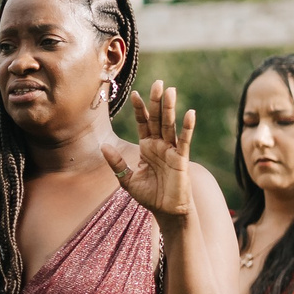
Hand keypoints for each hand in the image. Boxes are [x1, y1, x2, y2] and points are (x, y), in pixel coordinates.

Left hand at [103, 81, 197, 222]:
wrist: (166, 211)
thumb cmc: (150, 195)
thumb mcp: (127, 180)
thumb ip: (116, 163)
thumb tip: (103, 147)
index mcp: (147, 147)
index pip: (143, 123)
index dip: (140, 109)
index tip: (135, 94)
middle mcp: (160, 145)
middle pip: (157, 119)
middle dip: (157, 102)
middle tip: (158, 82)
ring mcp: (171, 150)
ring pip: (170, 126)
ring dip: (170, 109)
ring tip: (170, 91)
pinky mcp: (181, 160)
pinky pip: (184, 141)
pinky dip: (187, 128)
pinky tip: (190, 113)